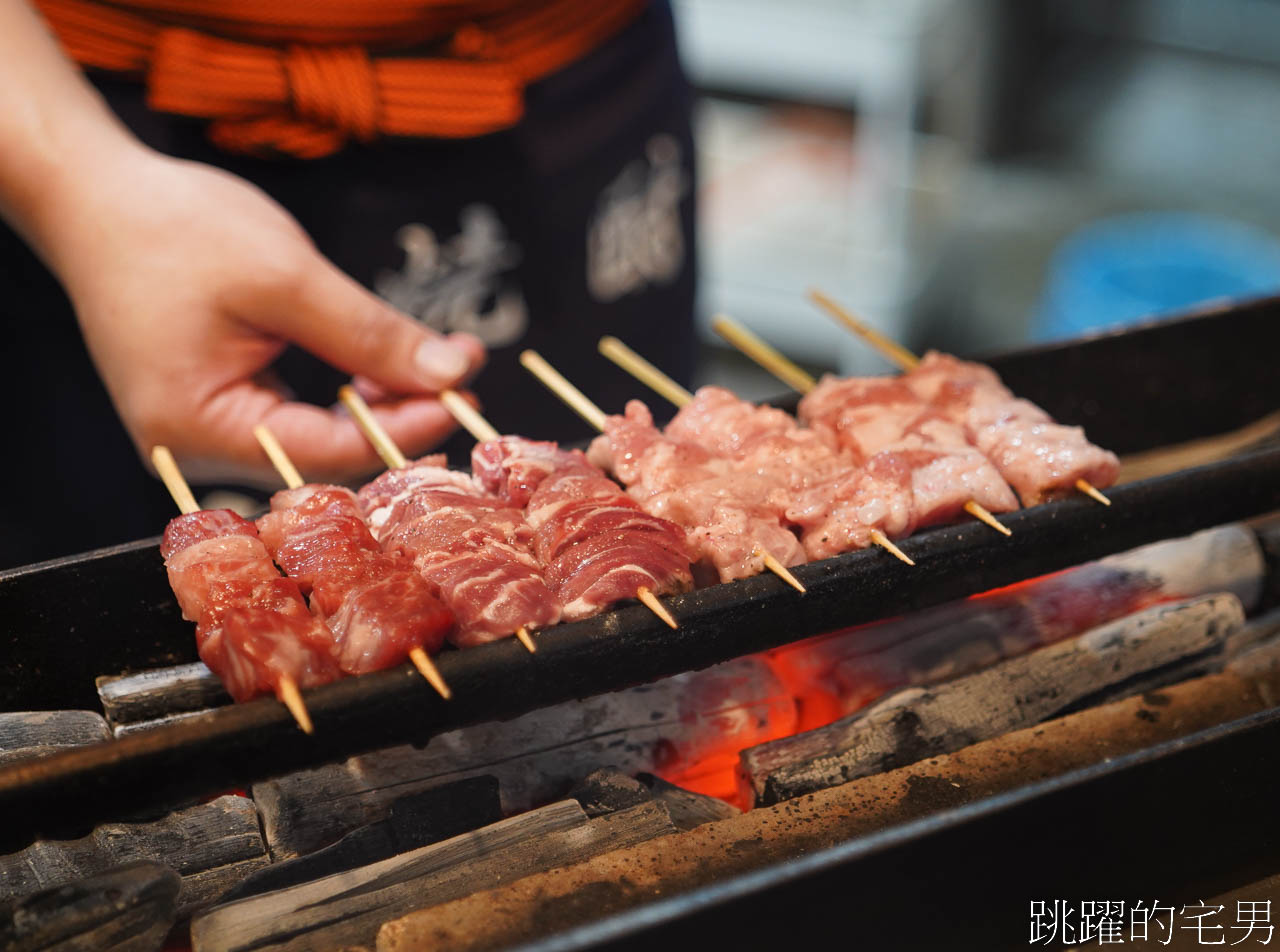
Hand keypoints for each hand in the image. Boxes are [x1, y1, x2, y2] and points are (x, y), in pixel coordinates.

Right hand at [44, 147, 484, 484]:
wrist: (98, 197)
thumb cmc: (171, 228)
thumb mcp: (285, 276)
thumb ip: (369, 333)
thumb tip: (449, 372)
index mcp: (199, 429)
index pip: (328, 450)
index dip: (404, 427)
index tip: (463, 396)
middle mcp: (199, 446)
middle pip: (327, 450)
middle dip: (400, 412)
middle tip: (464, 376)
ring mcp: (209, 428)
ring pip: (320, 431)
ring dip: (381, 397)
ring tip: (439, 362)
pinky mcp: (223, 403)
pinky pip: (300, 410)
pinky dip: (347, 387)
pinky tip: (389, 364)